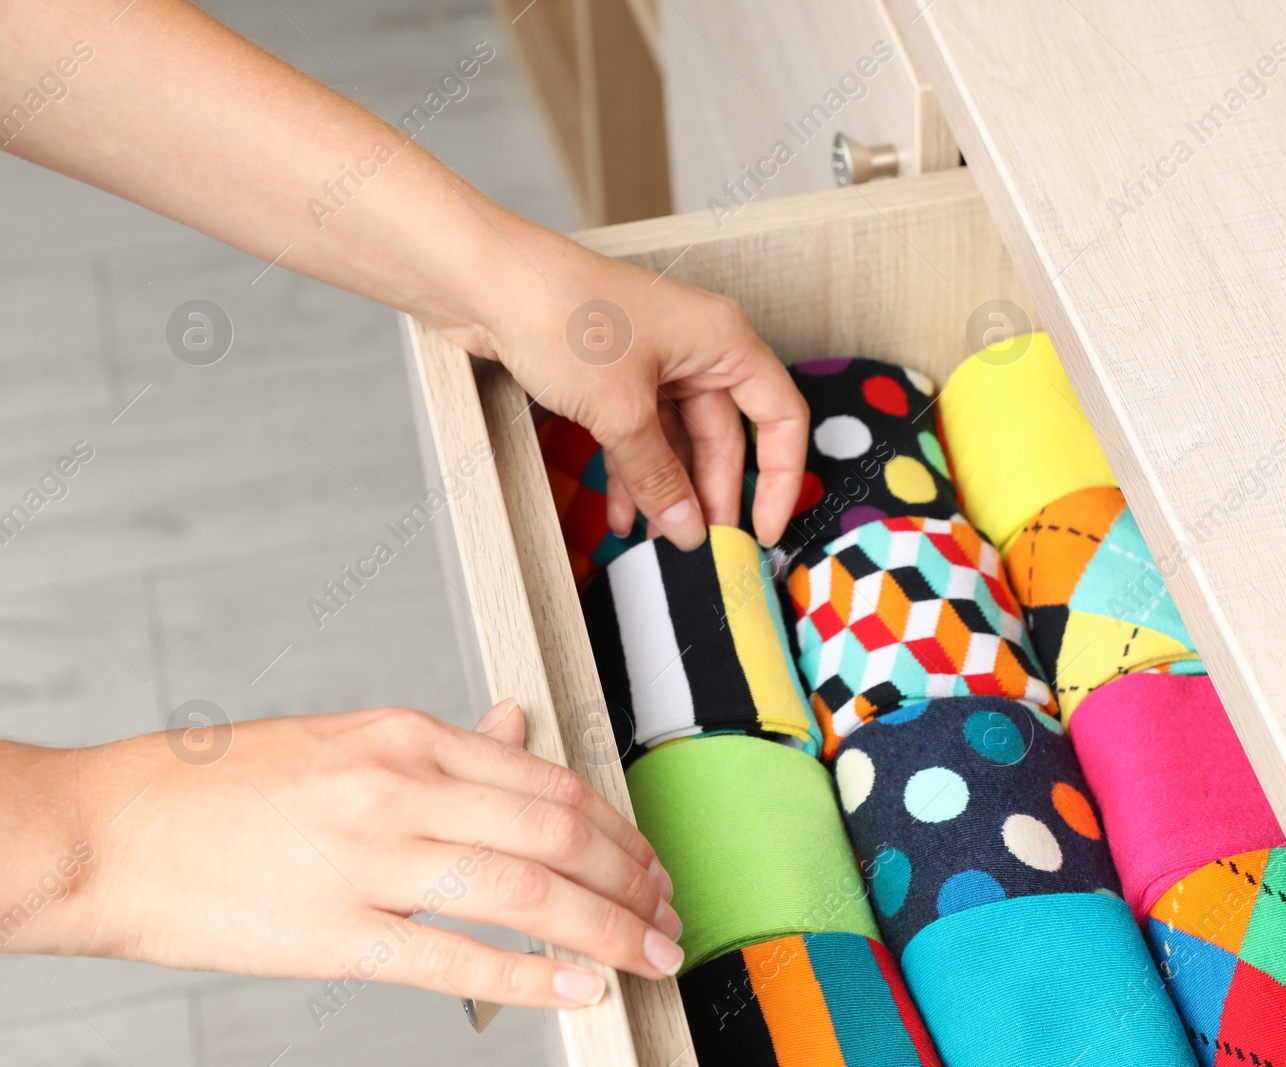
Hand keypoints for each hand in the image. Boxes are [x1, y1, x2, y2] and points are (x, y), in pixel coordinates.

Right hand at [10, 701, 681, 1008]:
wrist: (111, 833)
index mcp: (405, 734)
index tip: (646, 856)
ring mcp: (371, 859)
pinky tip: (584, 985)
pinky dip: (535, 972)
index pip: (547, 778)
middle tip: (668, 910)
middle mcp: (400, 786)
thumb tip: (518, 727)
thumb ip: (444, 745)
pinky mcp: (339, 933)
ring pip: (526, 889)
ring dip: (607, 924)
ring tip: (650, 952)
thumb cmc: (221, 789)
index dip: (615, 824)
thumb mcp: (344, 738)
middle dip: (631, 876)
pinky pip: (458, 956)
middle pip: (556, 830)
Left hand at [469, 240, 808, 551]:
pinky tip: (622, 515)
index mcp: (724, 341)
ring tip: (658, 543)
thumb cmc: (559, 312)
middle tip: (704, 549)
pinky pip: (640, 434)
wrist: (482, 279)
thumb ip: (659, 476)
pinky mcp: (615, 373)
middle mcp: (697, 349)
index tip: (761, 531)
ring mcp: (655, 360)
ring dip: (668, 491)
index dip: (780, 479)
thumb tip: (687, 527)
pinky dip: (633, 473)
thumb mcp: (620, 411)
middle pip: (725, 437)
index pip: (781, 418)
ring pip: (677, 442)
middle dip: (711, 495)